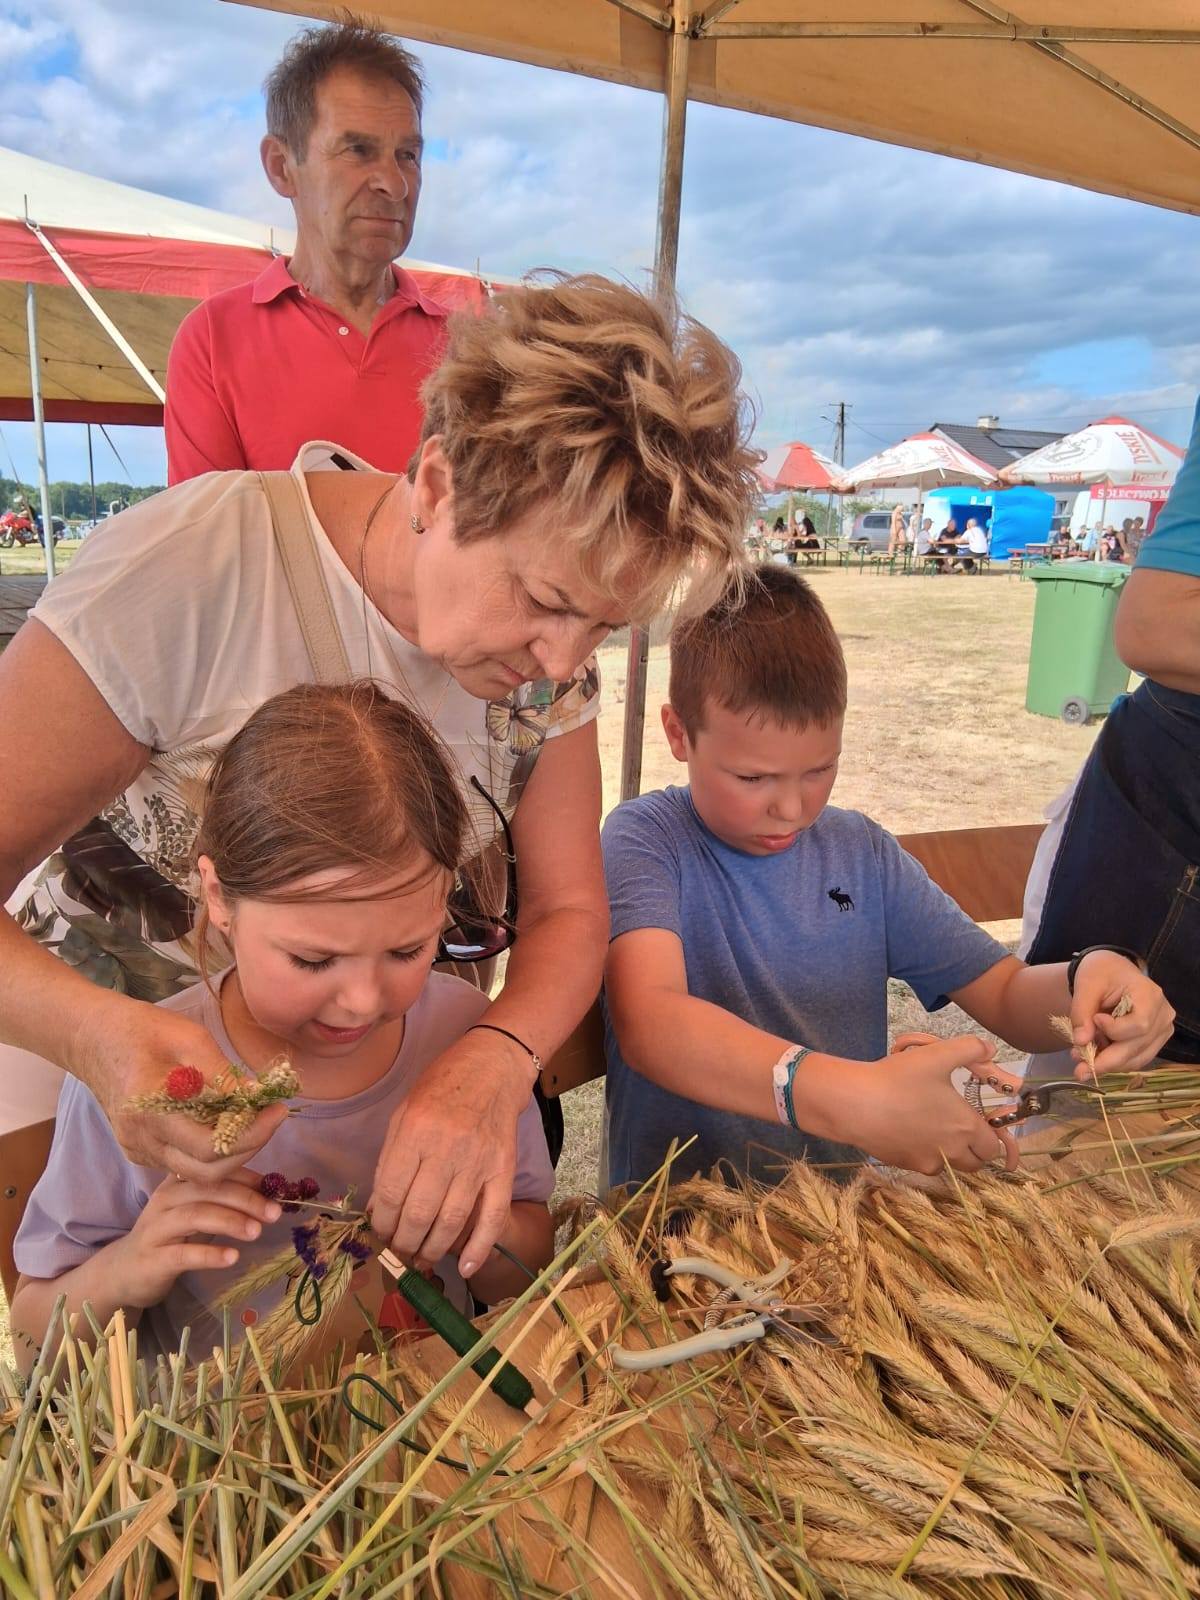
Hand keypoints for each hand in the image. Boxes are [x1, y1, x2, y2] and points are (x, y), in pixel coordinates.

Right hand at [74, 994, 288, 1180]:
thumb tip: (260, 1099)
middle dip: (249, 1149)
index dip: (252, 1134)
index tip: (279, 1110)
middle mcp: (142, 1140)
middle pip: (206, 1171)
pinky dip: (211, 1153)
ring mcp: (138, 1149)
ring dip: (232, 1154)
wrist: (95, 1038)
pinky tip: (227, 1126)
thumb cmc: (144, 1030)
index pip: (209, 1146)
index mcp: (151, 1111)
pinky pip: (182, 1164)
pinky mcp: (140, 1151)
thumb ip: (223, 1075)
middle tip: (273, 1118)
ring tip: (255, 1121)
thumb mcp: (190, 1040)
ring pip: (195, 1173)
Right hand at [106, 1168, 281, 1308]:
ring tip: (257, 1231)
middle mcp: (165, 1199)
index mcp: (177, 1183)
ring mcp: (156, 1228)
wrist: (124, 1272)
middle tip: (275, 1212)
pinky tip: (232, 1257)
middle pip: (208, 1190)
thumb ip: (223, 1200)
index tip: (275, 1187)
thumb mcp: (196, 1213)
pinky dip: (210, 1254)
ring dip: (230, 1221)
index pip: (214, 1171)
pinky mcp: (153, 1259)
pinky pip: (183, 1253)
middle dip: (246, 1198)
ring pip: (195, 1216)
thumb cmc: (170, 1238)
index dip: (247, 1176)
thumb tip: (270, 1192)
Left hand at [368, 1028, 529, 1278]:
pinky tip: (465, 1267)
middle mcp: (446, 1148)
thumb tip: (378, 1208)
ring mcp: (479, 1161)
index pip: (391, 1193)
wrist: (493, 1067)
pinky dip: (479, 1247)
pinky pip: (492, 1216)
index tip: (379, 1232)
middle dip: (403, 1242)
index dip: (381, 1222)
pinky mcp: (503, 1170)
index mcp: (415, 1131)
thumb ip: (389, 1160)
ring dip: (432, 1249)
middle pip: (419, 1213)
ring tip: (421, 1258)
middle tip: (398, 1250)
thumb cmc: (441, 1085)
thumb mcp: (403, 1113)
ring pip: (452, 1221)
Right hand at [819, 1033, 1021, 1174]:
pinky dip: (924, 1153)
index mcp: (966, 1127)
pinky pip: (924, 1164)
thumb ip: (970, 1048)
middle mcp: (951, 1151)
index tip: (976, 1119)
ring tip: (933, 1128)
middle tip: (959, 1126)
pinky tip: (909, 1131)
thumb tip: (990, 1049)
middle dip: (973, 1148)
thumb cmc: (899, 1079)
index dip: (990, 1134)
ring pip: (950, 1166)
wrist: (855, 1104)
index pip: (993, 1146)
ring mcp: (927, 1162)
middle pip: (976, 1163)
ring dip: (950, 1153)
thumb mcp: (937, 1054)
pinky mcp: (904, 1166)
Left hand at [1069, 953, 1175, 1077]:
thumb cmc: (1101, 972)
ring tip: (1081, 1061)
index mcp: (1150, 995)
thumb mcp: (1086, 985)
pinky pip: (1135, 1059)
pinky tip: (1094, 1058)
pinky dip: (1114, 1062)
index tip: (1095, 1020)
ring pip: (1136, 1058)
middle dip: (1106, 1060)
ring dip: (1108, 1064)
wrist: (1111, 972)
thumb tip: (1081, 1042)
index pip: (1139, 1024)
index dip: (1116, 1030)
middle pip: (1137, 1046)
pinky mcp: (1153, 1041)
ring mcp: (1161, 1030)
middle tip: (1079, 1069)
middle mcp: (1162, 1015)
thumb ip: (1082, 1012)